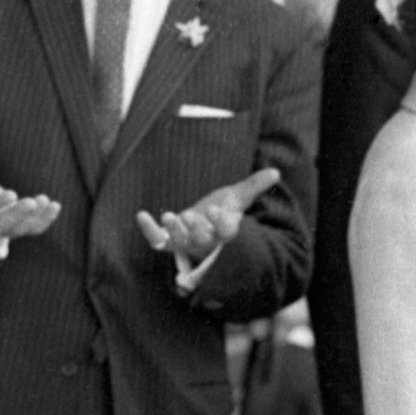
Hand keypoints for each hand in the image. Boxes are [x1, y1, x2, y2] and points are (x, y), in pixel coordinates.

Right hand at [0, 136, 60, 240]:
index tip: (11, 194)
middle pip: (5, 223)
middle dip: (19, 213)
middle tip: (32, 202)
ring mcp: (7, 227)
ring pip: (22, 227)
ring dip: (37, 217)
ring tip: (46, 201)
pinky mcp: (21, 226)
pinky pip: (34, 228)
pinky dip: (45, 219)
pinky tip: (55, 206)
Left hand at [135, 168, 279, 261]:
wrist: (203, 224)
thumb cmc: (222, 210)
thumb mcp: (237, 198)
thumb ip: (254, 185)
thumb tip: (275, 172)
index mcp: (224, 231)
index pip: (226, 232)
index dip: (221, 223)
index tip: (217, 209)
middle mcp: (206, 241)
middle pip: (202, 239)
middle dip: (196, 228)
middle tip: (189, 216)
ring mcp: (186, 242)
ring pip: (181, 242)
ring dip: (175, 230)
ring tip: (168, 215)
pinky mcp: (168, 240)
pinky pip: (157, 241)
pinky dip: (149, 230)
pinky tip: (141, 215)